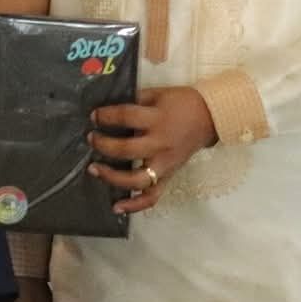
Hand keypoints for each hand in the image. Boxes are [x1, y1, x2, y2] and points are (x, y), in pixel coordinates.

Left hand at [88, 85, 217, 214]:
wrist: (209, 118)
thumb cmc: (181, 103)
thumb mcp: (157, 94)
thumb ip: (135, 100)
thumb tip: (107, 107)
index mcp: (157, 119)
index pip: (125, 117)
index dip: (106, 116)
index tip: (94, 116)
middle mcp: (160, 144)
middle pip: (127, 150)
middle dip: (104, 145)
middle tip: (91, 139)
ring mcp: (165, 164)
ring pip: (137, 179)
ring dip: (112, 177)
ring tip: (94, 169)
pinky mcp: (169, 177)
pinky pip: (152, 196)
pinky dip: (134, 204)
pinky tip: (116, 207)